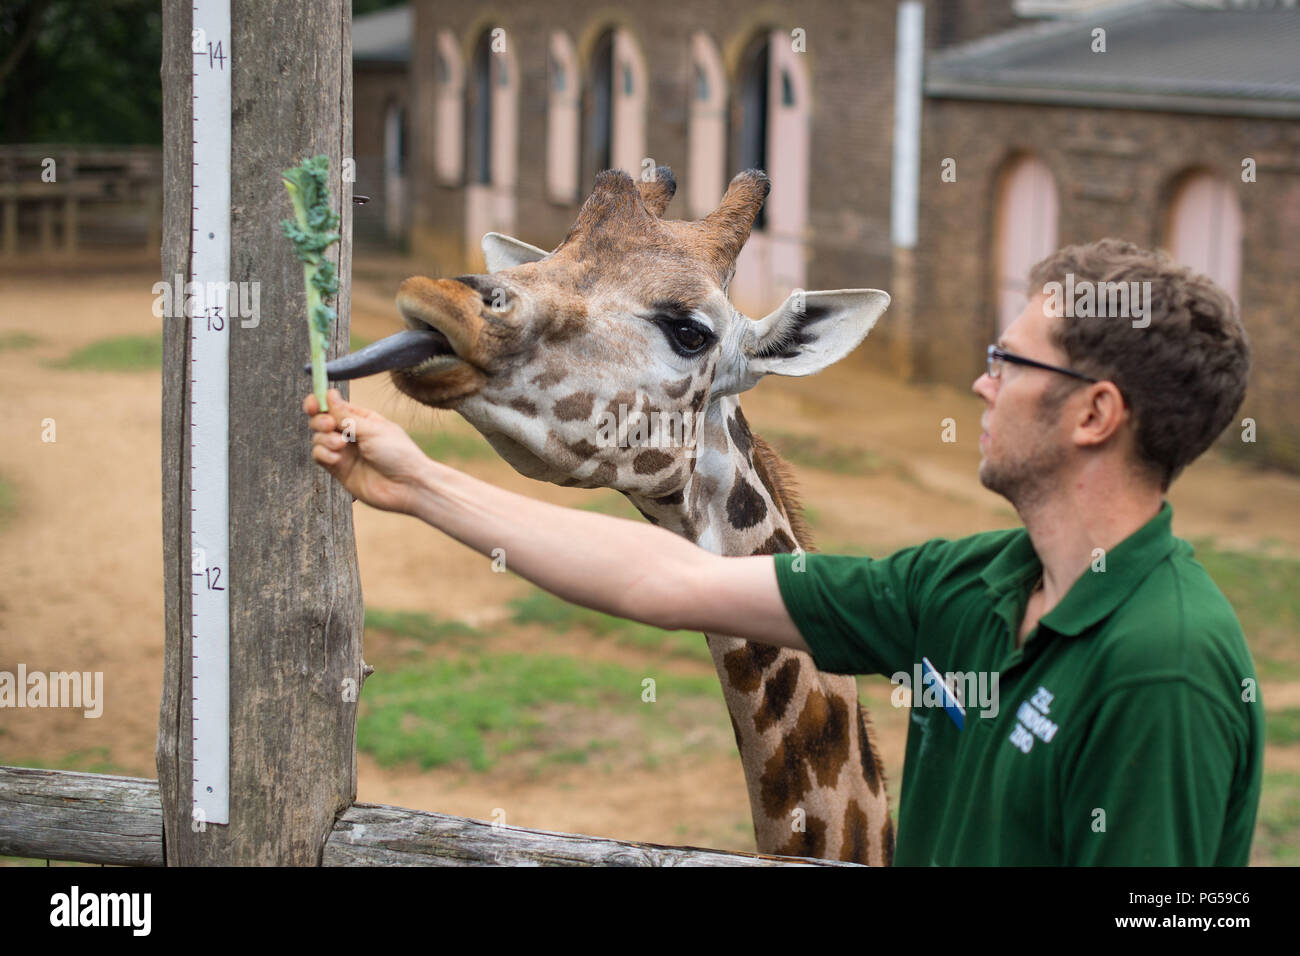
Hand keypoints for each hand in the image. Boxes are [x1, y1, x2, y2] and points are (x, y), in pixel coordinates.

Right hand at [303, 388, 428, 514]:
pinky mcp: (339, 470)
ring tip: (340, 445)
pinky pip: (320, 457)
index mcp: (362, 420)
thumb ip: (346, 415)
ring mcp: (345, 453)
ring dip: (324, 439)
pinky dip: (323, 454)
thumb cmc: (398, 454)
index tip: (313, 403)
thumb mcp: (372, 429)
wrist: (407, 486)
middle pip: (321, 421)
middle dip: (320, 420)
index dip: (319, 402)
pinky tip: (336, 458)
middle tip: (330, 425)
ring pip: (319, 439)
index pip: (333, 406)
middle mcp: (351, 435)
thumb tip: (329, 393)